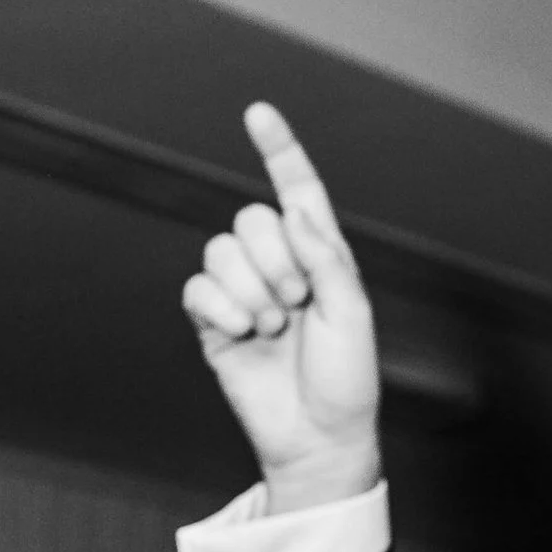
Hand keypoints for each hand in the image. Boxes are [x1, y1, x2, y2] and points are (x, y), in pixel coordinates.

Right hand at [183, 101, 381, 515]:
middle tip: (297, 304)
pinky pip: (197, 289)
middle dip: (275, 260)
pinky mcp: (214, 323)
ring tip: (273, 327)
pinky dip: (220, 308)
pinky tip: (242, 333)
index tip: (258, 113)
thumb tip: (292, 210)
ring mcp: (243, 293)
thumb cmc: (346, 381)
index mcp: (321, 256)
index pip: (297, 191)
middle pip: (252, 218)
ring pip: (221, 250)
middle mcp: (280, 266)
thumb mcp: (353, 315)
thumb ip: (327, 258)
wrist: (317, 438)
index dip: (278, 151)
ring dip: (250, 289)